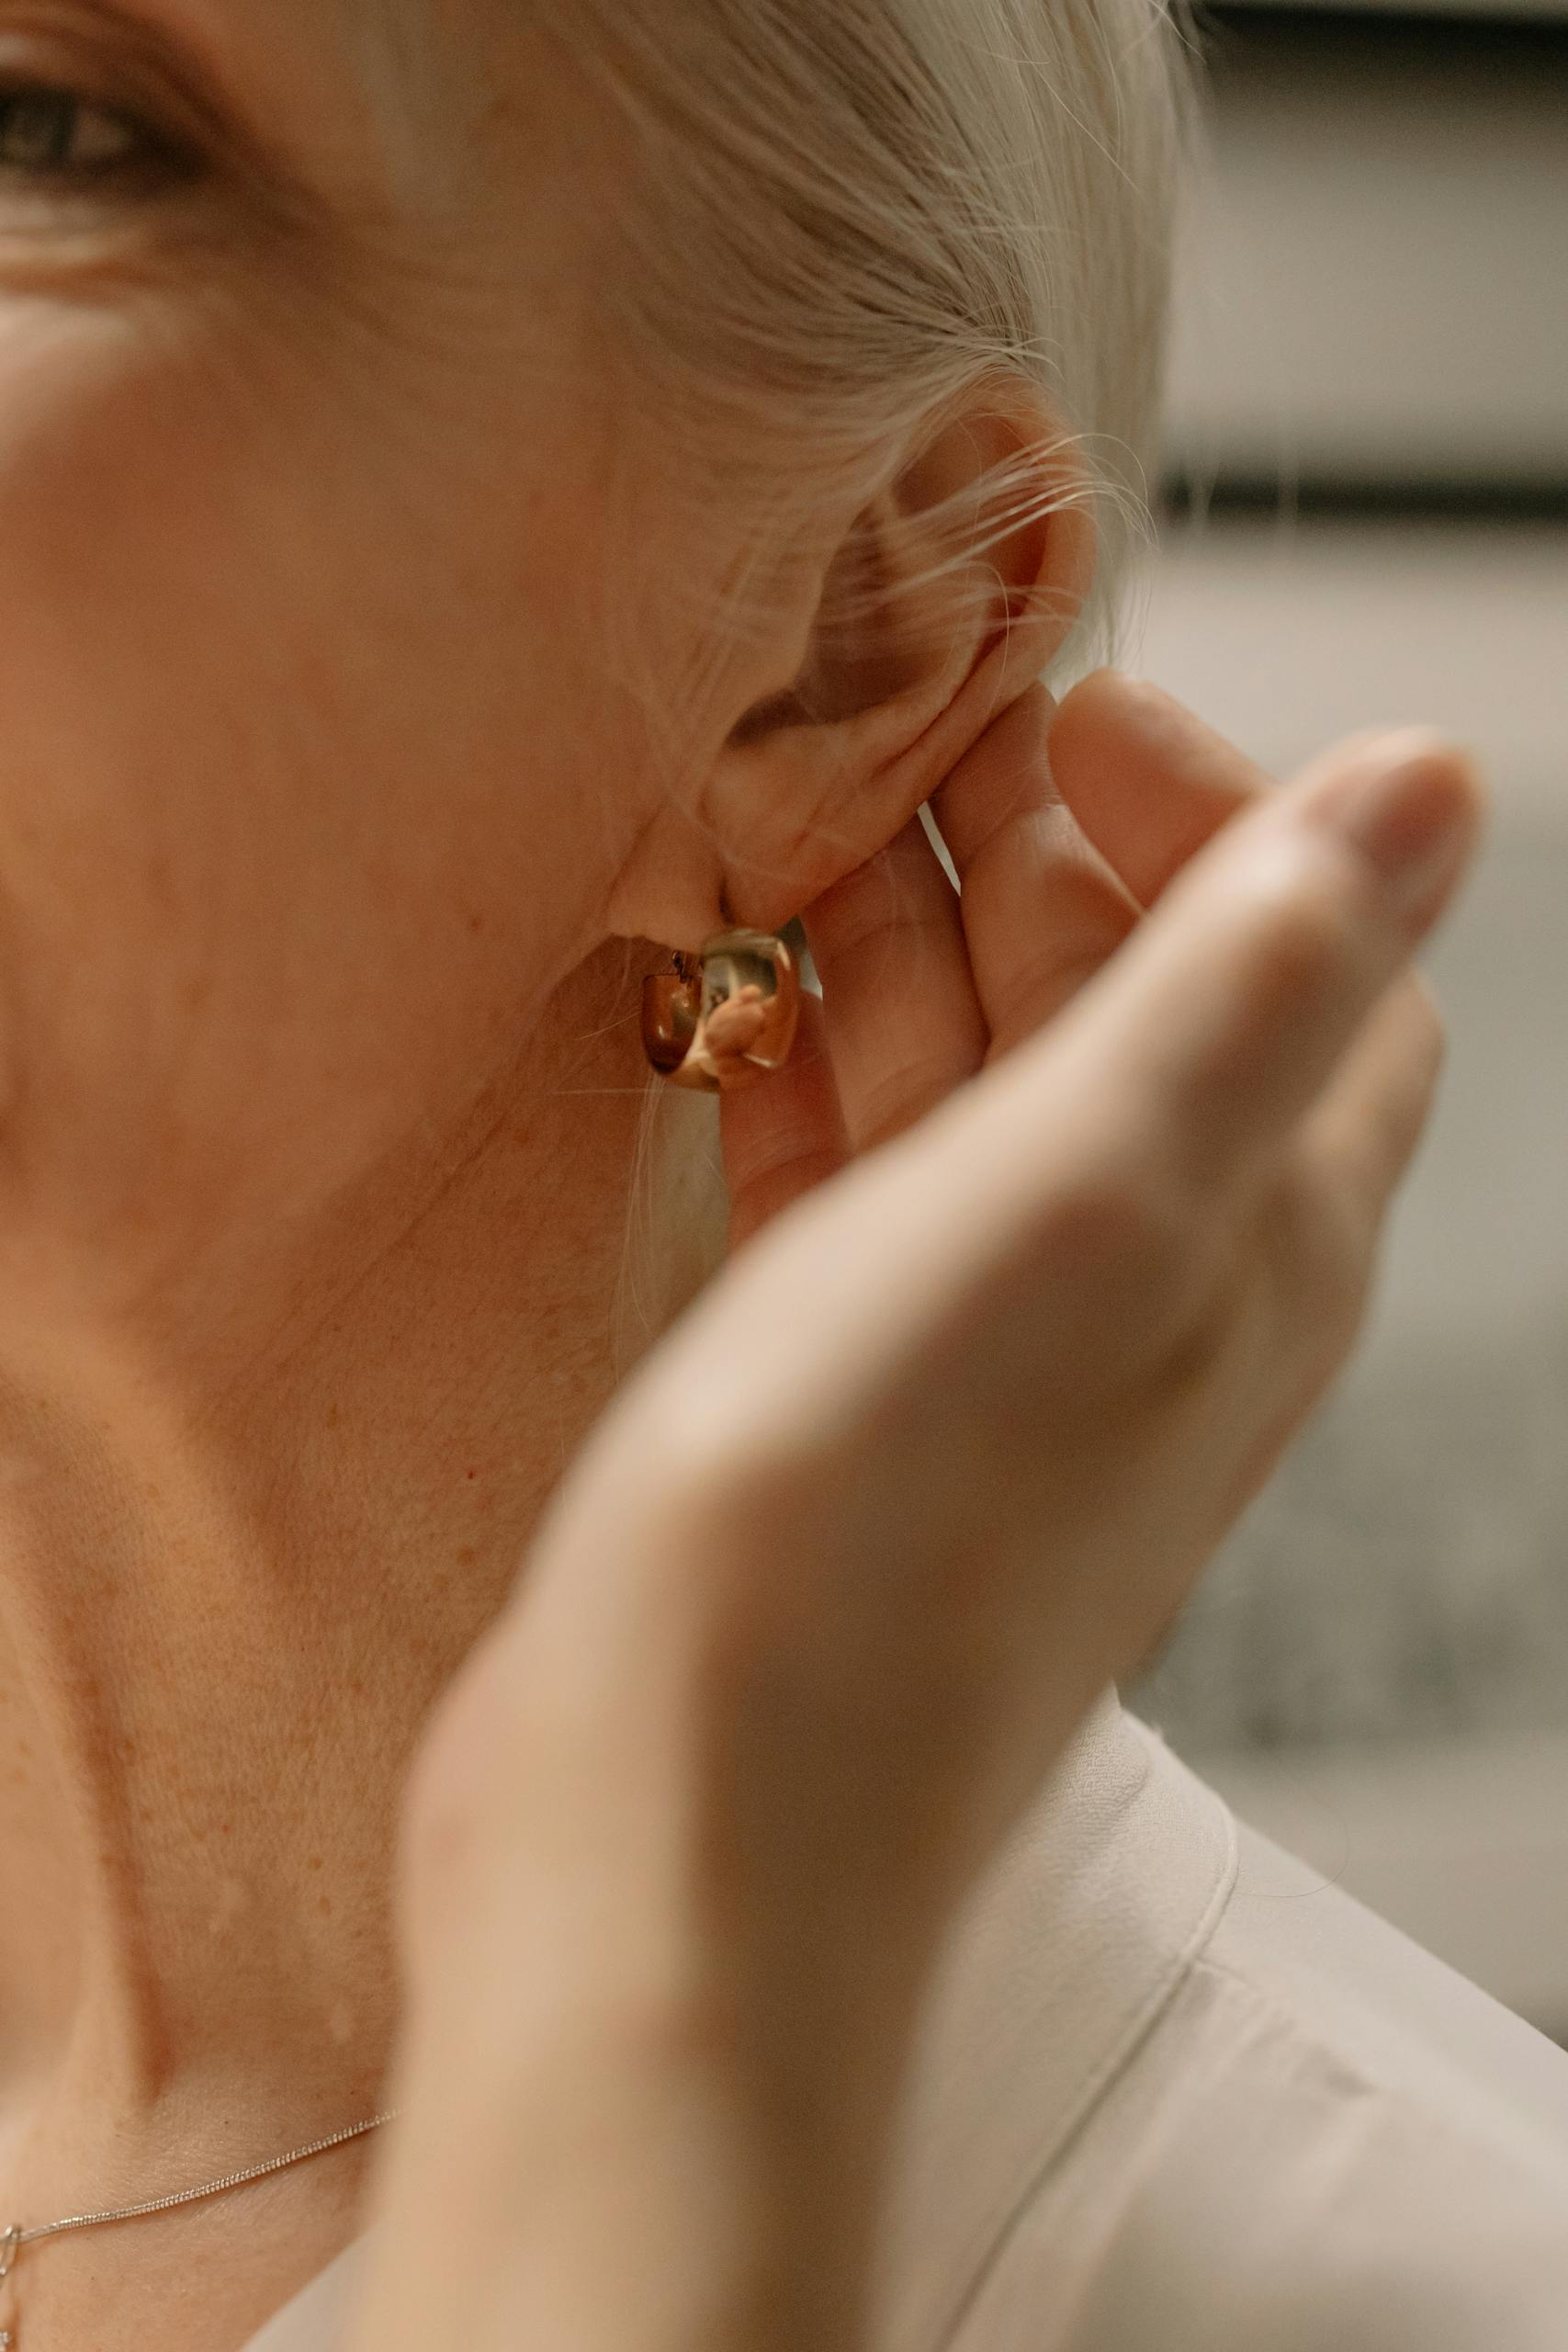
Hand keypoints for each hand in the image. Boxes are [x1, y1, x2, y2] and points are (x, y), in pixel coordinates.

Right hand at [350, 673, 1485, 2351]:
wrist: (684, 1820)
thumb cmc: (881, 1516)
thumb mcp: (1098, 1189)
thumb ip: (1260, 979)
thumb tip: (1436, 785)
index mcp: (1260, 1238)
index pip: (1320, 968)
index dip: (1229, 822)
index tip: (1078, 719)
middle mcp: (1153, 1293)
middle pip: (1135, 1013)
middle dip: (1036, 862)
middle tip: (904, 744)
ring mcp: (995, 1351)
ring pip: (981, 1092)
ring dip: (907, 953)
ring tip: (800, 829)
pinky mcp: (851, 1396)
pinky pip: (859, 1187)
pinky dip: (815, 1080)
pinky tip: (739, 1012)